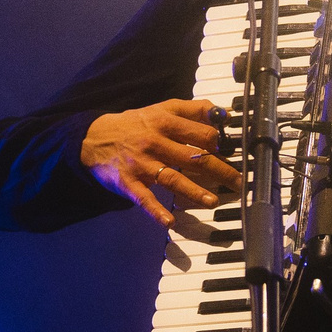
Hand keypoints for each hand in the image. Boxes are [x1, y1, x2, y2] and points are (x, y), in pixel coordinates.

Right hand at [82, 100, 241, 227]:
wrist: (93, 137)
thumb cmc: (136, 124)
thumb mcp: (162, 109)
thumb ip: (193, 109)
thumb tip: (223, 113)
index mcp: (166, 122)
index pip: (201, 132)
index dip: (220, 143)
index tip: (233, 153)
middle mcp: (155, 142)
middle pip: (193, 157)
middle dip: (219, 170)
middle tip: (237, 182)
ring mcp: (141, 163)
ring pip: (172, 178)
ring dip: (194, 191)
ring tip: (212, 202)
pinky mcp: (128, 182)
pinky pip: (144, 198)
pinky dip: (156, 211)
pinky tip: (169, 222)